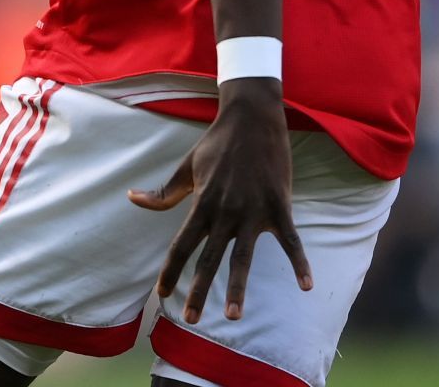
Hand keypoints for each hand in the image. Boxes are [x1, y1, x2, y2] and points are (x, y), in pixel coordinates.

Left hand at [129, 79, 311, 321]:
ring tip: (231, 316)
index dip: (170, 271)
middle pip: (208, 259)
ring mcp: (253, 211)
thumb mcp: (187, 167)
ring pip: (243, 257)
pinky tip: (306, 287)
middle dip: (198, 291)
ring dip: (237, 288)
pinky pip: (290, 240)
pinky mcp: (278, 205)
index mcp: (201, 203)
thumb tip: (132, 199)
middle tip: (190, 319)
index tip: (161, 294)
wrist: (252, 117)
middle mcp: (224, 212)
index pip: (181, 245)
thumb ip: (164, 191)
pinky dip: (299, 263)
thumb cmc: (217, 144)